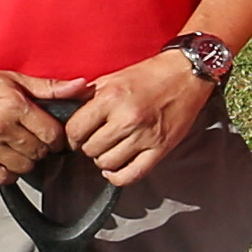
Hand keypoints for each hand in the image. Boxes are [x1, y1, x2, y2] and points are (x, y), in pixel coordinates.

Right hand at [0, 60, 79, 183]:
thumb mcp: (13, 78)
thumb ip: (49, 88)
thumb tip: (82, 87)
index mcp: (14, 105)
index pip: (53, 134)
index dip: (57, 137)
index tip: (52, 133)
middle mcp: (0, 126)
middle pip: (40, 152)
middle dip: (42, 148)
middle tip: (34, 138)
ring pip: (24, 167)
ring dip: (26, 160)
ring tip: (19, 147)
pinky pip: (2, 177)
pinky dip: (9, 172)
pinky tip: (5, 158)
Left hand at [69, 50, 208, 186]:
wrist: (186, 74)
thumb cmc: (149, 74)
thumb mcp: (112, 77)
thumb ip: (87, 96)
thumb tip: (65, 112)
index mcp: (112, 98)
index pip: (76, 130)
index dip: (71, 136)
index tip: (76, 135)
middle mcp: (127, 118)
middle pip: (90, 149)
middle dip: (88, 146)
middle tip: (94, 139)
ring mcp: (145, 136)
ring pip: (108, 163)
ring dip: (103, 159)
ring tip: (108, 149)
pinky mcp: (161, 148)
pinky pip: (132, 174)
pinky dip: (119, 177)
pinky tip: (115, 169)